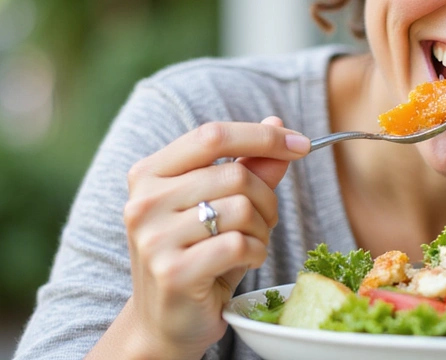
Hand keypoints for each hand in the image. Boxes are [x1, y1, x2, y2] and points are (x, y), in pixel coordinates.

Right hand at [120, 116, 310, 358]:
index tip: (301, 144)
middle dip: (267, 198)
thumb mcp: (223, 206)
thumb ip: (249, 166)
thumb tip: (277, 123)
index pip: (212, 135)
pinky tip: (246, 262)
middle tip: (265, 221)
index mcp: (149, 173)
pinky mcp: (173, 272)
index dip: (263, 136)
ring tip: (250, 244)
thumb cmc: (199, 256)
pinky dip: (257, 253)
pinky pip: (240, 244)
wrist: (166, 321)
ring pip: (241, 209)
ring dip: (262, 229)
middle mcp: (144, 202)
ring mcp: (154, 238)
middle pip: (235, 175)